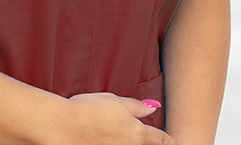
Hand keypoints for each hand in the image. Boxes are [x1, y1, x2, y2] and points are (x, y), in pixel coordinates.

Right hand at [59, 93, 181, 144]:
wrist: (60, 126)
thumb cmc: (86, 110)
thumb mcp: (114, 101)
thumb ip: (136, 107)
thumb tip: (152, 107)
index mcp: (137, 133)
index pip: (160, 140)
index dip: (171, 142)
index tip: (180, 143)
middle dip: (148, 142)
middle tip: (141, 136)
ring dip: (126, 141)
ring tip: (113, 132)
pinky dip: (111, 143)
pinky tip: (101, 138)